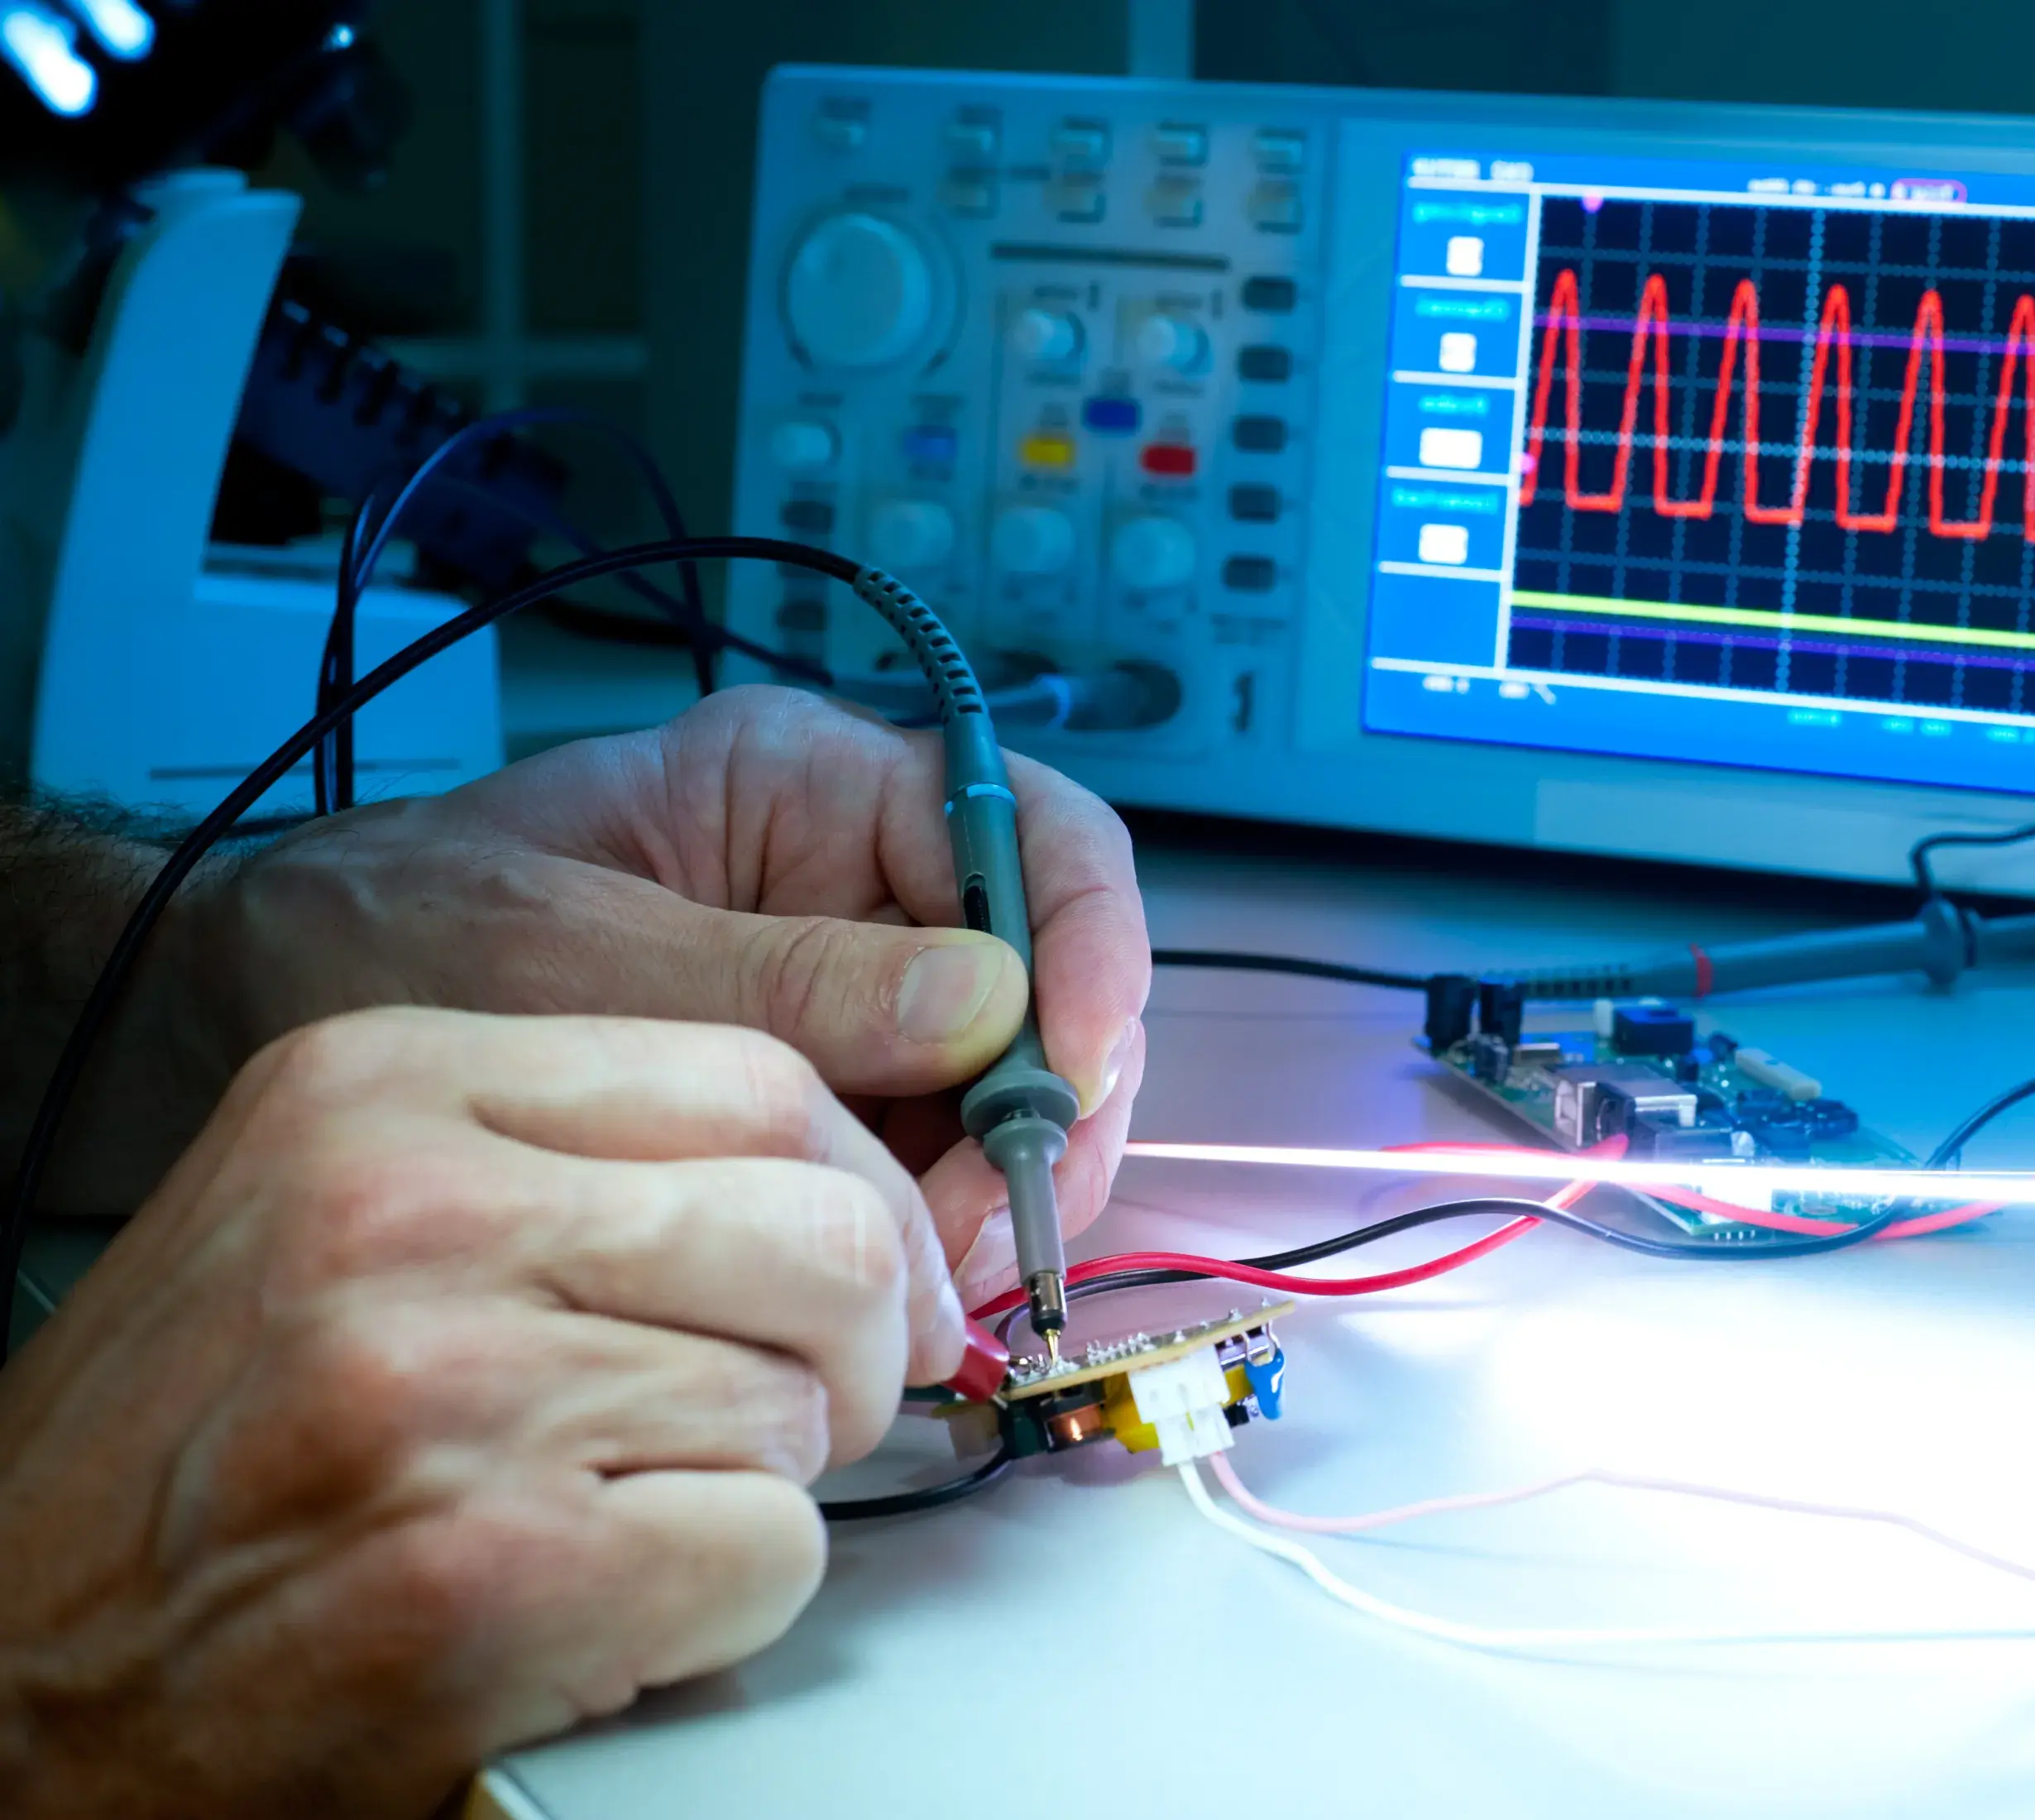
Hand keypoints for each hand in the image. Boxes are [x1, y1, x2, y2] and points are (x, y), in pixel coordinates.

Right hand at [0, 1008, 956, 1814]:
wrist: (12, 1679)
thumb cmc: (193, 1455)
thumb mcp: (333, 1209)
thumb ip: (565, 1159)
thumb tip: (840, 1176)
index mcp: (379, 1087)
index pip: (758, 1074)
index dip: (858, 1190)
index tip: (863, 1268)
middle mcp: (407, 1211)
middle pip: (823, 1228)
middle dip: (855, 1342)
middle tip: (793, 1406)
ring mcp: (448, 1390)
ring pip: (801, 1404)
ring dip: (758, 1484)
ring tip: (620, 1509)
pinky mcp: (492, 1571)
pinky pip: (770, 1549)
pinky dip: (729, 1599)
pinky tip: (605, 1604)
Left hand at [181, 687, 1149, 1296]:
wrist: (252, 1023)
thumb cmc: (383, 942)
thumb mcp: (568, 957)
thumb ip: (779, 982)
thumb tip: (995, 1001)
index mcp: (804, 788)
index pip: (1029, 828)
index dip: (1092, 945)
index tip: (1080, 1071)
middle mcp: (852, 882)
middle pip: (1048, 979)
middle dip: (1045, 1112)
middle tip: (981, 1239)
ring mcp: (844, 994)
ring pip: (1007, 1086)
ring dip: (994, 1191)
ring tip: (921, 1290)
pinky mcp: (821, 1094)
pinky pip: (931, 1154)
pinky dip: (933, 1231)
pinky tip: (888, 1293)